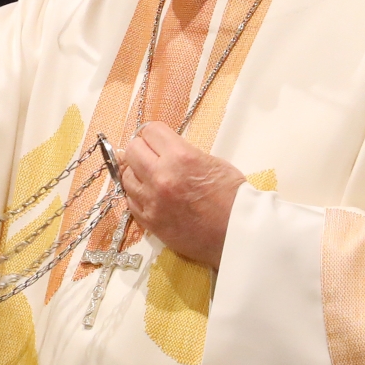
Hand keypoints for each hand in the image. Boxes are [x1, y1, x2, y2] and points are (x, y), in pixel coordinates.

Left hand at [116, 122, 245, 268]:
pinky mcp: (150, 221)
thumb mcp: (212, 162)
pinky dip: (138, 196)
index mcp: (180, 157)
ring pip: (126, 176)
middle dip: (142, 150)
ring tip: (151, 178)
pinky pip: (130, 201)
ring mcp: (152, 200)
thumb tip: (161, 150)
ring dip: (137, 174)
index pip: (150, 131)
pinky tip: (151, 196)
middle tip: (152, 157)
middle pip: (132, 150)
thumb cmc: (233, 197)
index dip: (154, 134)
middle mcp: (161, 176)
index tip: (157, 140)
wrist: (238, 233)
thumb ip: (183, 153)